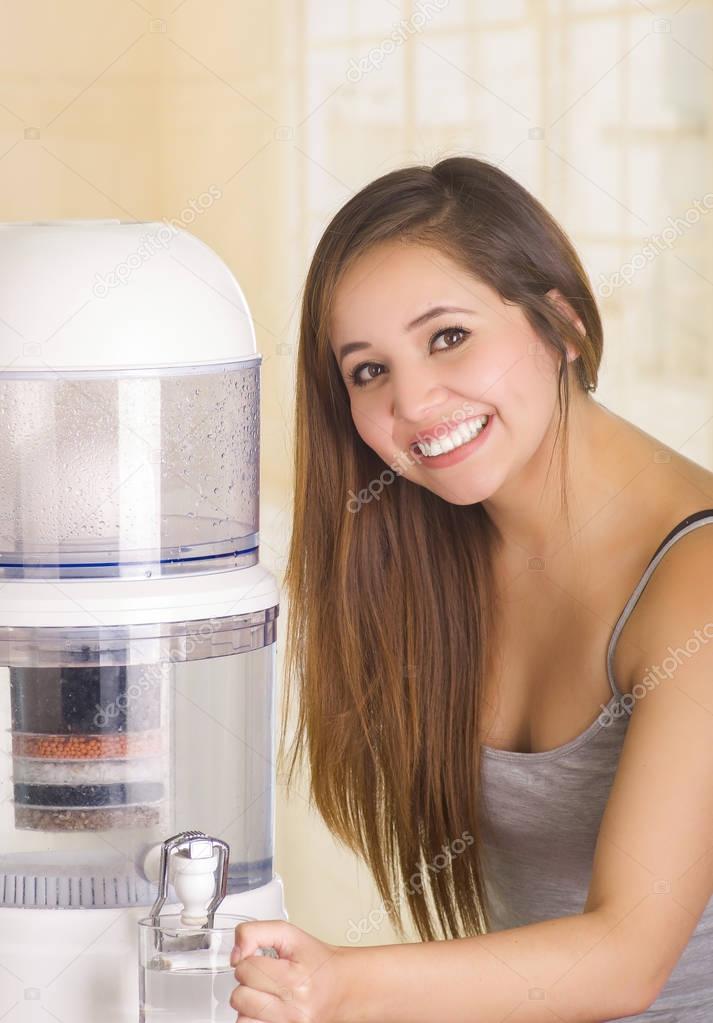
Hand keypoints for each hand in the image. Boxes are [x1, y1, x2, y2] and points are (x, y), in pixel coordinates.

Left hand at [229, 918, 350, 1022]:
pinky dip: (253, 1019)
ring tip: (265, 994)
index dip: (249, 960)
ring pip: (241, 1018)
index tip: (262, 960)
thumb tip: (235, 954)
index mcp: (295, 979)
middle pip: (240, 996)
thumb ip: (256, 932)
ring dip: (248, 1005)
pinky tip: (267, 1009)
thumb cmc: (316, 961)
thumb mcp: (289, 934)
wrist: (342, 986)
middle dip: (247, 983)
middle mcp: (294, 1008)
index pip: (246, 968)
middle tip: (265, 977)